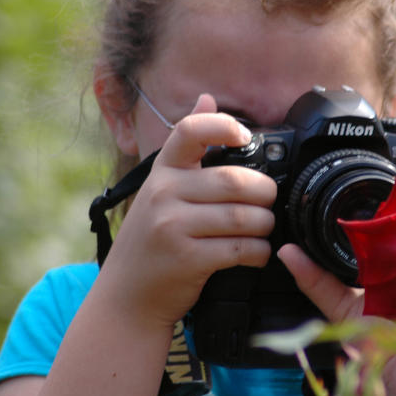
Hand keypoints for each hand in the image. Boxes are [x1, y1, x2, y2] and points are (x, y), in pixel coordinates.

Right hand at [98, 94, 276, 327]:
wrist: (126, 298)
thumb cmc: (151, 239)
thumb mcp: (161, 188)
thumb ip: (186, 148)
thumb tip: (206, 98)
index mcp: (161, 172)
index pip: (190, 132)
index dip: (223, 126)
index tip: (244, 137)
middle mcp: (163, 194)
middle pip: (234, 181)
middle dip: (264, 192)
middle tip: (269, 200)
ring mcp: (172, 227)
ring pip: (242, 217)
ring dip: (265, 224)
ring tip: (264, 228)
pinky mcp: (186, 259)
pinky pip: (240, 249)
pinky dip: (258, 252)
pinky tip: (256, 253)